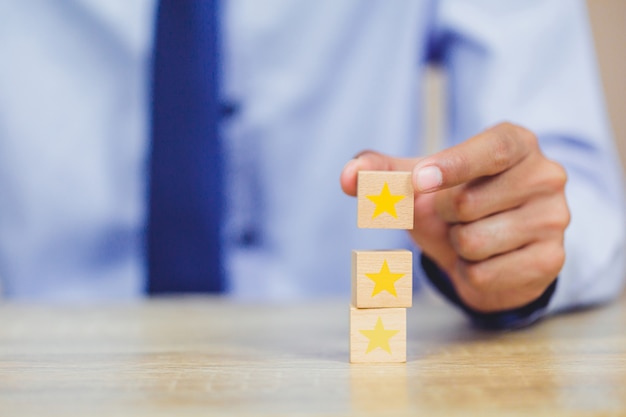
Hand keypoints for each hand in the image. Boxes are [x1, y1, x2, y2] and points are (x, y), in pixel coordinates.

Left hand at [340, 122, 569, 311]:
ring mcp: (555, 219)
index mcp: (516, 143)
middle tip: (457, 214)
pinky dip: (469, 272)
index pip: (492, 149)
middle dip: (444, 215)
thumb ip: (380, 172)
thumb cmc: (452, 202)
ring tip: (472, 236)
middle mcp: (546, 175)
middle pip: (468, 203)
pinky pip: (483, 274)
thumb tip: (347, 176)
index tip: (420, 181)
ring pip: (473, 242)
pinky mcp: (552, 260)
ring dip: (456, 246)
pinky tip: (486, 260)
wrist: (489, 249)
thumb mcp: (418, 183)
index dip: (454, 165)